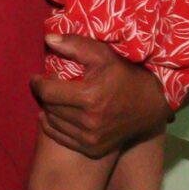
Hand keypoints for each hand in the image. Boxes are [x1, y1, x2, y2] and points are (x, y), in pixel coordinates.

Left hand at [32, 33, 169, 157]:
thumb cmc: (126, 76)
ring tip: (56, 99)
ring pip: (52, 122)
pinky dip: (54, 125)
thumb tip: (48, 39)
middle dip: (45, 94)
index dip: (37, 83)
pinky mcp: (93, 150)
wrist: (151, 107)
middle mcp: (90, 122)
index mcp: (91, 97)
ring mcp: (91, 139)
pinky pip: (60, 138)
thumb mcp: (104, 55)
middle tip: (50, 86)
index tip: (37, 77)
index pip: (47, 92)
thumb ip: (75, 45)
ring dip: (49, 109)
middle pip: (49, 107)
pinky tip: (57, 115)